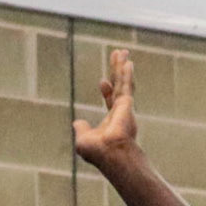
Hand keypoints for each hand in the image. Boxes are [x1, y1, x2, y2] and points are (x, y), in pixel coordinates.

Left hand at [73, 49, 139, 169]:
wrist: (111, 153)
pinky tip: (127, 62)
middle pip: (118, 86)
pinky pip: (126, 84)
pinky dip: (126, 73)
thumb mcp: (83, 140)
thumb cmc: (98, 152)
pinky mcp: (126, 103)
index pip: (110, 100)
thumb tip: (77, 122)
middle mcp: (121, 112)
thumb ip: (82, 129)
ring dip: (122, 67)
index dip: (107, 90)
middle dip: (117, 71)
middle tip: (118, 56)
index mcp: (112, 120)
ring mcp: (125, 107)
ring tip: (122, 52)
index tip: (102, 82)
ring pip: (123, 82)